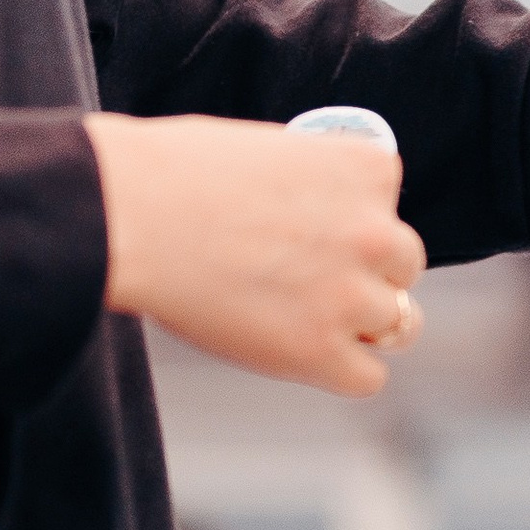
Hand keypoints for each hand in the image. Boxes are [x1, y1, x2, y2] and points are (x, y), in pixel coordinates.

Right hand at [86, 114, 425, 398]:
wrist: (125, 216)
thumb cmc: (171, 174)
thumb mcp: (269, 151)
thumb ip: (315, 182)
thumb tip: (325, 207)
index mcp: (367, 170)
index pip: (389, 198)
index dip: (352, 213)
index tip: (310, 220)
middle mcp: (377, 233)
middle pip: (404, 265)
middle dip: (366, 270)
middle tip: (309, 274)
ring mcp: (352, 296)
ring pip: (400, 323)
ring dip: (362, 322)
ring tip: (308, 316)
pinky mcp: (320, 350)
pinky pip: (368, 378)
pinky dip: (342, 371)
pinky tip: (306, 355)